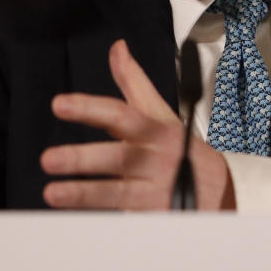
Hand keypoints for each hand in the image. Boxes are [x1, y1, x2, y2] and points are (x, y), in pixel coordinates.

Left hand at [41, 39, 233, 209]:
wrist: (223, 192)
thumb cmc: (183, 149)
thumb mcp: (161, 113)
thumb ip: (134, 82)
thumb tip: (116, 49)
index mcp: (153, 130)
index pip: (121, 114)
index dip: (90, 109)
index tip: (60, 104)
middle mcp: (155, 159)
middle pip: (118, 156)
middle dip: (82, 158)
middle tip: (48, 159)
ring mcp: (156, 191)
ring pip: (118, 192)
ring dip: (83, 193)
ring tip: (52, 193)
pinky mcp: (155, 217)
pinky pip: (127, 218)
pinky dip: (104, 219)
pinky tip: (78, 220)